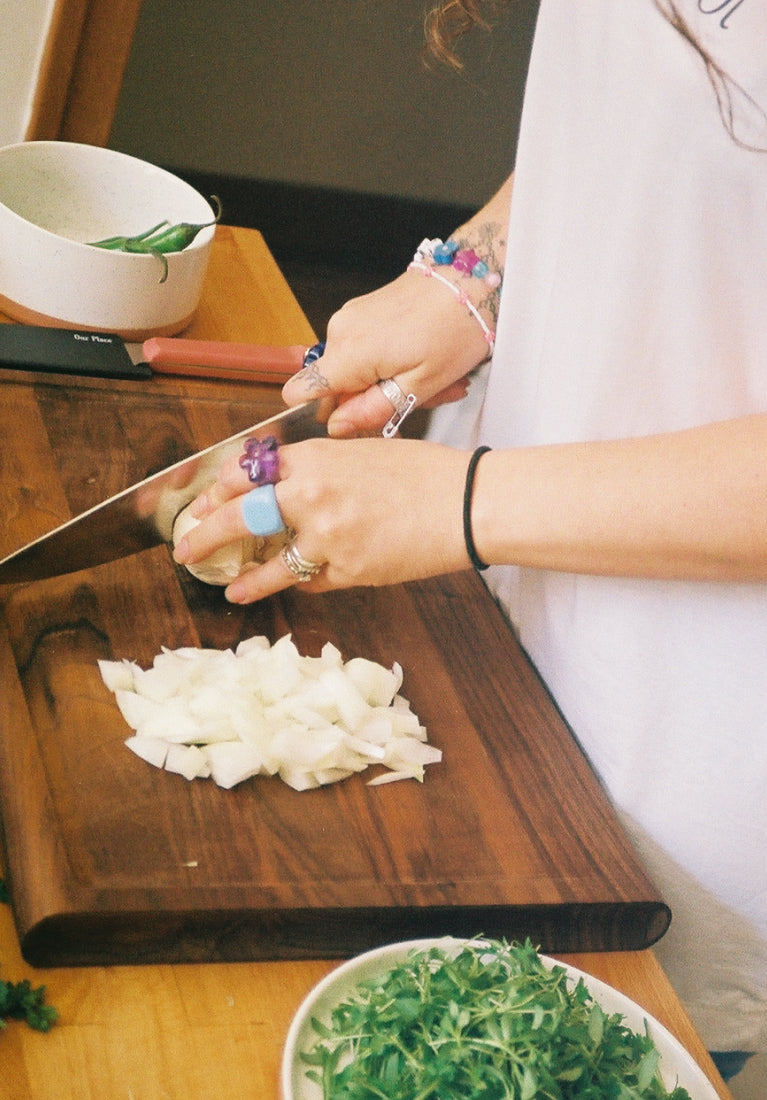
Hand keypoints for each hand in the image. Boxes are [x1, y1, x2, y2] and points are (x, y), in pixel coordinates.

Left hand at [172, 437, 471, 602]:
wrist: (468, 504)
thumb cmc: (424, 473)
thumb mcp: (363, 453)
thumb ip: (318, 467)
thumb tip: (282, 484)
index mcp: (314, 456)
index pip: (246, 472)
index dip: (219, 490)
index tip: (205, 501)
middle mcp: (311, 495)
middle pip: (240, 516)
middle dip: (205, 535)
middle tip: (186, 548)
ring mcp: (328, 538)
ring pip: (270, 565)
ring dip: (245, 579)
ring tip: (228, 587)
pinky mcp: (349, 572)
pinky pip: (312, 580)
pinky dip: (301, 581)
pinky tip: (289, 586)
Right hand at [282, 270, 490, 436]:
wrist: (476, 278)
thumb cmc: (457, 327)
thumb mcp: (421, 384)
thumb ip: (373, 409)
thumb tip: (337, 426)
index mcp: (350, 352)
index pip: (300, 391)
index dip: (325, 414)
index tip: (360, 417)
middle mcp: (341, 331)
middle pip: (338, 387)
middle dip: (376, 400)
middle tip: (423, 398)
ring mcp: (353, 317)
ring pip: (358, 371)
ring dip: (393, 383)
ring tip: (435, 379)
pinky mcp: (366, 312)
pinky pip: (368, 351)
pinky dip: (395, 363)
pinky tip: (427, 361)